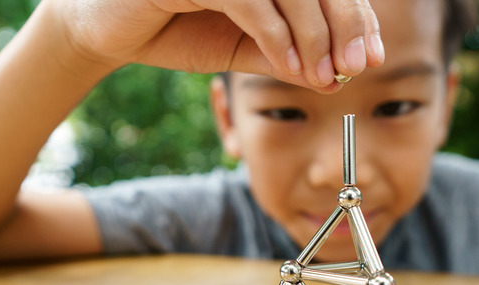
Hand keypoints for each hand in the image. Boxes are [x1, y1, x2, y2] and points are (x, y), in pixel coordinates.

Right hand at [51, 0, 384, 91]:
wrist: (107, 29)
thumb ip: (285, 55)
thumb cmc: (175, 28)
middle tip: (359, 66)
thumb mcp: (242, 48)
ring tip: (326, 75)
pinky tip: (289, 67)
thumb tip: (335, 75)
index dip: (354, 14)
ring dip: (315, 32)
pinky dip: (276, 35)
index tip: (370, 56)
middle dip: (345, 22)